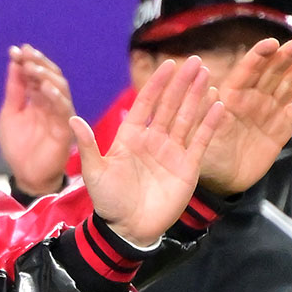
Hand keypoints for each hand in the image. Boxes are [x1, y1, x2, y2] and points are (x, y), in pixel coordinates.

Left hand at [0, 44, 73, 195]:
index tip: (16, 50)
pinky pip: (64, 109)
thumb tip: (14, 63)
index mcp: (38, 98)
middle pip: (51, 76)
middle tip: (25, 54)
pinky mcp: (65, 129)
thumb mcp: (10, 114)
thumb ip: (15, 90)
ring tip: (32, 68)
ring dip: (47, 76)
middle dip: (38, 63)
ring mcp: (60, 114)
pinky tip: (45, 88)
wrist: (25, 175)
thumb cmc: (19, 147)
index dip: (28, 61)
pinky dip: (56, 96)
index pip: (37, 74)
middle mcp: (51, 103)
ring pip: (60, 88)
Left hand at [78, 56, 224, 245]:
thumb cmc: (109, 202)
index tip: (168, 64)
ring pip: (187, 118)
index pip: (146, 104)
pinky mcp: (188, 166)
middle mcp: (153, 140)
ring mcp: (172, 152)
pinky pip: (201, 140)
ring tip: (206, 76)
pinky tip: (218, 105)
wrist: (128, 229)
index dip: (157, 85)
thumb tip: (72, 119)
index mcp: (131, 138)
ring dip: (197, 97)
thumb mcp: (95, 172)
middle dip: (182, 84)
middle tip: (195, 62)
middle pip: (171, 106)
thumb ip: (88, 146)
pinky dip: (210, 123)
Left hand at [198, 35, 291, 195]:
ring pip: (289, 84)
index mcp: (231, 97)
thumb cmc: (206, 157)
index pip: (246, 71)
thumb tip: (208, 90)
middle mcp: (252, 99)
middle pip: (272, 71)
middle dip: (287, 55)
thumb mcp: (202, 134)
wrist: (222, 182)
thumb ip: (206, 112)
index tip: (270, 44)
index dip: (258, 56)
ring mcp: (269, 111)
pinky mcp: (282, 127)